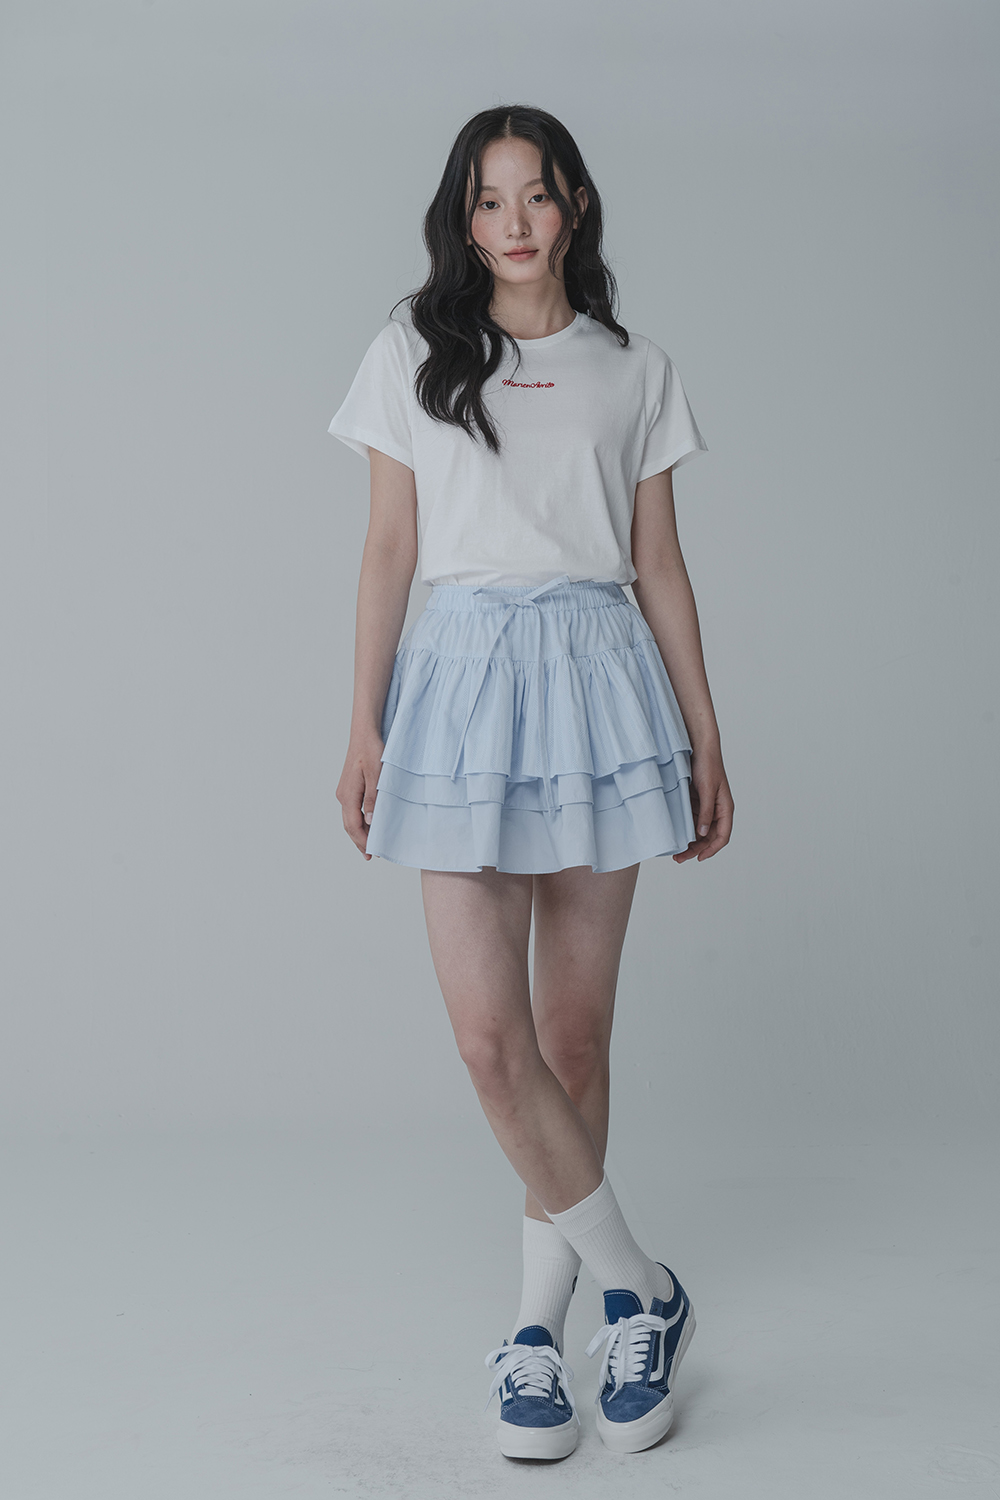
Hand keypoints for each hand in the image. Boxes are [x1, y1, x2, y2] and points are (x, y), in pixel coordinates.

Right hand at [336, 731, 384, 859]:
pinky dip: (359, 822)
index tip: (372, 852)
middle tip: (370, 855)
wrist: (364, 734)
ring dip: (359, 833)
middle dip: (359, 841)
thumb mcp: (377, 775)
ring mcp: (345, 791)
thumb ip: (373, 798)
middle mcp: (343, 795)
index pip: (353, 825)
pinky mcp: (349, 787)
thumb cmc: (371, 751)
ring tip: (369, 845)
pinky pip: (352, 810)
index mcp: (348, 794)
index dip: (362, 841)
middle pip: (349, 825)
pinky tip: (367, 825)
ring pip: (350, 819)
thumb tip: (370, 821)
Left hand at [673, 750, 733, 862]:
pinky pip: (691, 820)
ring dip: (689, 841)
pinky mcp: (695, 802)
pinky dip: (684, 829)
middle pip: (709, 837)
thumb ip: (706, 812)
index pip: (723, 836)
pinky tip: (675, 834)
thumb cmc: (708, 765)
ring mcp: (705, 807)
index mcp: (725, 808)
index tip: (699, 857)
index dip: (712, 849)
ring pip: (699, 831)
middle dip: (696, 849)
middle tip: (680, 858)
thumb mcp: (706, 790)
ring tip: (675, 851)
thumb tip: (703, 833)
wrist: (698, 748)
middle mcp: (716, 810)